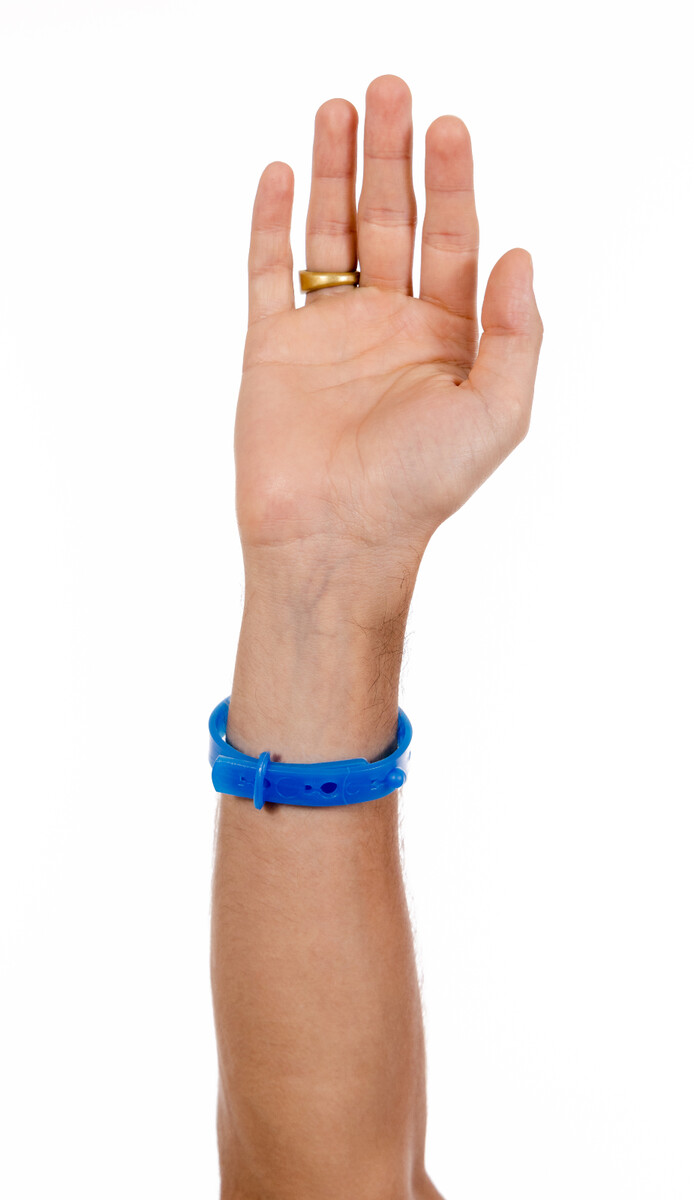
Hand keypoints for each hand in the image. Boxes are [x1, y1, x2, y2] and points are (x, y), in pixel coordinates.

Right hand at [235, 74, 542, 611]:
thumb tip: (519, 252)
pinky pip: (269, 272)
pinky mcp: (272, 348)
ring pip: (331, 234)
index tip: (448, 127)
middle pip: (391, 221)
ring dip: (335, 172)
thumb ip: (516, 332)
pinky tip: (283, 175)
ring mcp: (328, 334)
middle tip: (391, 90)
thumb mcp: (497, 412)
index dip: (454, 182)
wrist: (334, 539)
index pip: (454, 240)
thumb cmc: (420, 488)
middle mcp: (388, 327)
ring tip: (339, 108)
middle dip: (392, 157)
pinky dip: (272, 223)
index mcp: (445, 338)